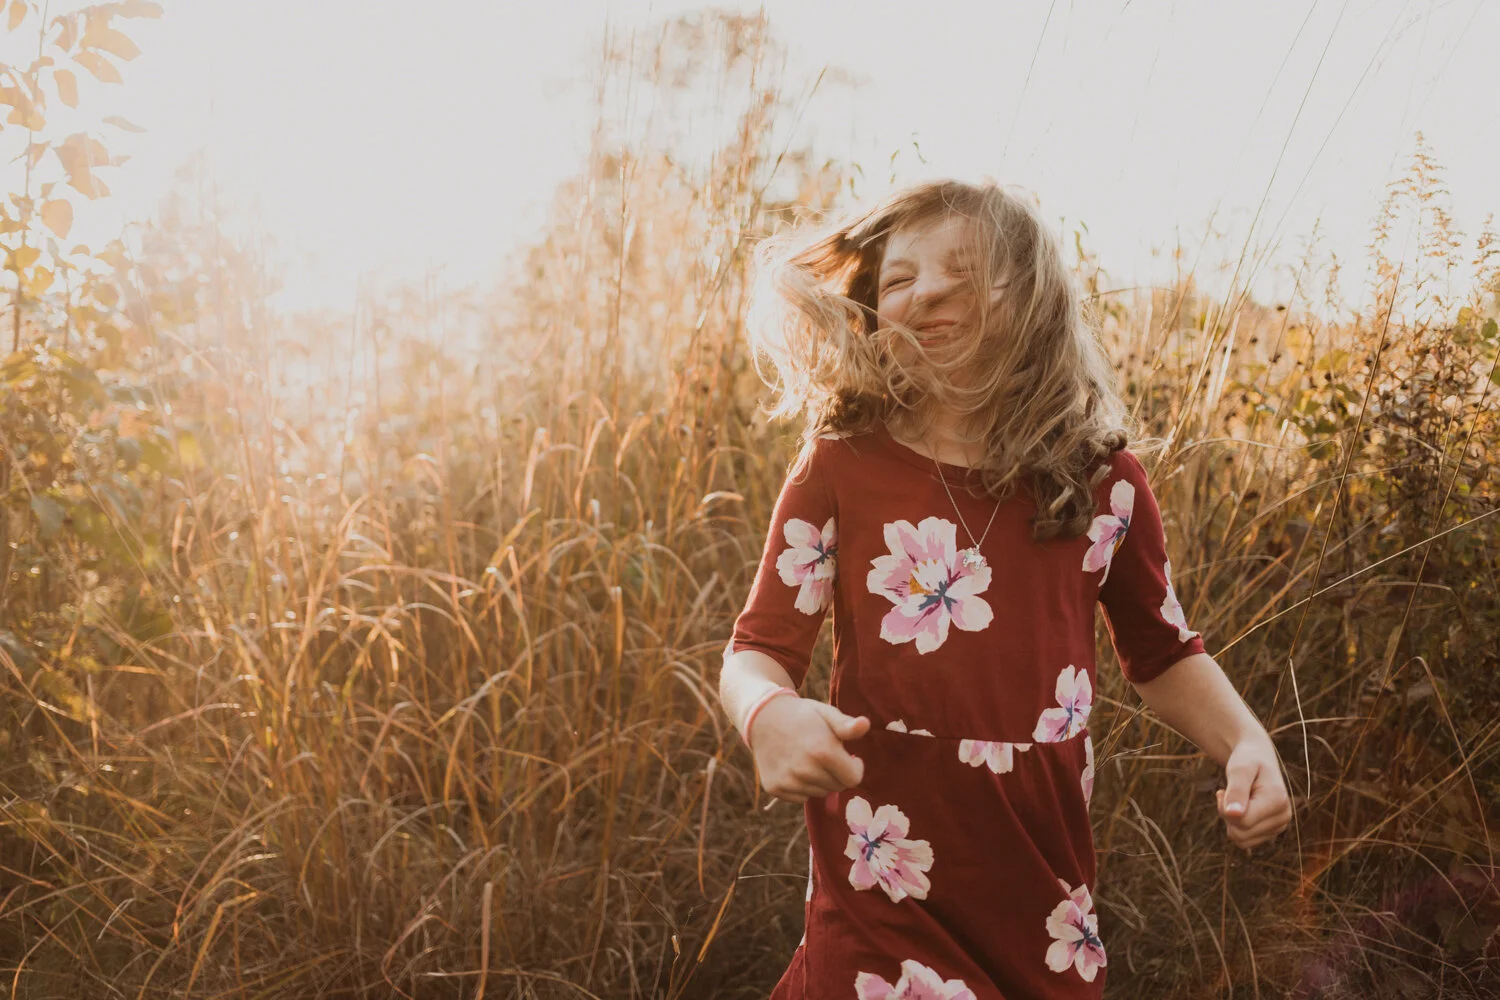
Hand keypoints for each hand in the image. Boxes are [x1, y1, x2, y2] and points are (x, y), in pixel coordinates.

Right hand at [749, 697, 869, 803]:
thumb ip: (847, 725)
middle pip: (837, 787)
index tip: (851, 757)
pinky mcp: (775, 788)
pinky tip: (795, 766)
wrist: (762, 716)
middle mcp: (805, 770)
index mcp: (822, 751)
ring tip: (810, 758)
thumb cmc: (802, 715)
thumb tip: (865, 724)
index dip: (856, 767)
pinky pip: (801, 797)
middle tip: (827, 755)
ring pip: (820, 793)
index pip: (854, 779)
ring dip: (821, 780)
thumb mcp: (826, 713)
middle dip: (838, 773)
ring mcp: (788, 781)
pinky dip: (803, 786)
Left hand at [1216, 738, 1291, 851]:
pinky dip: (1236, 827)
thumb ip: (1236, 790)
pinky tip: (1240, 810)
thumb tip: (1233, 814)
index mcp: (1278, 800)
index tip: (1221, 791)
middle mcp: (1283, 816)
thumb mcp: (1238, 769)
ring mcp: (1279, 826)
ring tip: (1235, 801)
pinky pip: (1244, 841)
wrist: (1257, 757)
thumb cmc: (1246, 760)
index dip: (1223, 808)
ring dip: (1231, 822)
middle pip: (1240, 833)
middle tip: (1227, 793)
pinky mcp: (1271, 831)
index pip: (1242, 821)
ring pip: (1241, 840)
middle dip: (1226, 815)